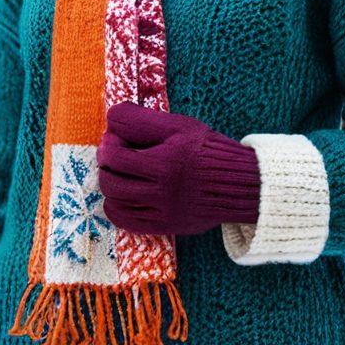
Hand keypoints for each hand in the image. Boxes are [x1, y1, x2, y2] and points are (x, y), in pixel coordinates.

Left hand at [97, 101, 260, 235]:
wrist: (238, 183)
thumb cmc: (206, 149)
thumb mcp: (179, 125)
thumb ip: (143, 120)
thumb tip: (111, 118)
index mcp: (165, 162)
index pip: (114, 155)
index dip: (109, 142)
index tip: (116, 137)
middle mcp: (163, 190)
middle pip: (110, 180)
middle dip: (106, 164)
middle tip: (116, 154)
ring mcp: (163, 211)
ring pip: (114, 202)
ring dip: (110, 184)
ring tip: (120, 172)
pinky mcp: (165, 226)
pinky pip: (125, 221)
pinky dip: (116, 206)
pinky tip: (124, 194)